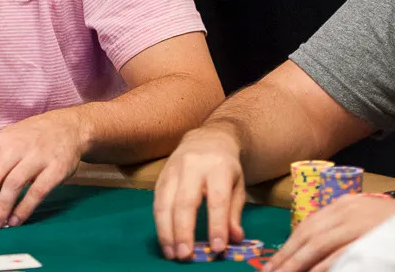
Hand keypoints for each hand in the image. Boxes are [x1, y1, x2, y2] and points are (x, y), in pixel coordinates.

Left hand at [0, 109, 83, 229]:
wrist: (68, 126)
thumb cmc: (31, 139)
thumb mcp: (6, 142)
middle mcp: (14, 146)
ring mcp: (36, 156)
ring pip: (12, 185)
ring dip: (0, 208)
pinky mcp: (56, 167)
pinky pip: (37, 191)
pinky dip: (24, 208)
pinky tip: (16, 220)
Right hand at [152, 126, 246, 260]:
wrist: (207, 138)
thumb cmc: (225, 166)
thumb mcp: (238, 185)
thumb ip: (234, 212)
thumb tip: (233, 238)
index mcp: (218, 168)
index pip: (217, 199)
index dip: (216, 225)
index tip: (217, 248)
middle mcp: (193, 166)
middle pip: (185, 202)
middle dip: (183, 231)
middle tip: (185, 256)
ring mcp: (173, 170)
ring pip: (165, 203)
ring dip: (166, 231)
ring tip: (171, 254)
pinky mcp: (161, 176)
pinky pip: (156, 202)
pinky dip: (159, 224)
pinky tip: (165, 241)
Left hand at [267, 195, 394, 271]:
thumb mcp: (364, 219)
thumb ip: (341, 231)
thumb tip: (316, 252)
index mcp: (342, 206)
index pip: (307, 227)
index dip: (288, 246)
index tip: (273, 263)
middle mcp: (346, 211)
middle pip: (307, 236)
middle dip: (286, 257)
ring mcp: (358, 224)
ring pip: (319, 245)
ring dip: (298, 263)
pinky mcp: (371, 237)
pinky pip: (342, 254)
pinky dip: (325, 265)